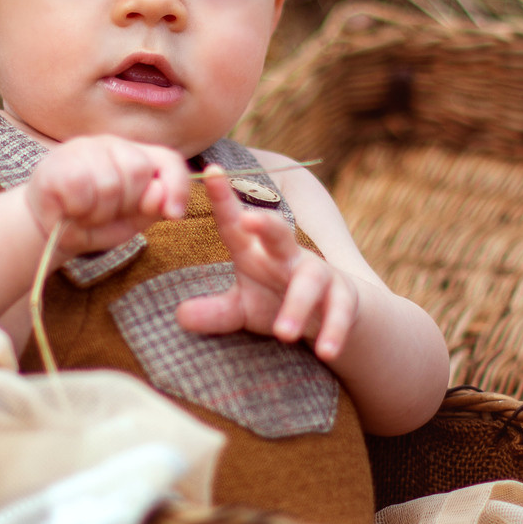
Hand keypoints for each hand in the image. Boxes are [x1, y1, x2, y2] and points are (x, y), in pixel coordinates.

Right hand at [23, 136, 189, 255]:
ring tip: (85, 214)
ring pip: (109, 183)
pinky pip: (80, 189)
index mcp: (136, 156)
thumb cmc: (93, 222)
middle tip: (105, 214)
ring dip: (98, 212)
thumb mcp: (130, 221)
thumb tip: (161, 196)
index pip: (169, 160)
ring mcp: (82, 148)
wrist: (47, 229)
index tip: (174, 214)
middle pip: (138, 170)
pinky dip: (77, 209)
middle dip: (125, 204)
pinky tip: (69, 209)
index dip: (177, 186)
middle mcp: (111, 144)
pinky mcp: (56, 161)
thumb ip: (151, 208)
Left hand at [176, 166, 360, 360]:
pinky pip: (339, 312)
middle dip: (266, 223)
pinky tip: (326, 352)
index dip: (223, 197)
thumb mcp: (241, 308)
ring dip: (297, 305)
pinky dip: (333, 331)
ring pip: (310, 281)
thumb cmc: (275, 299)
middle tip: (250, 220)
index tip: (210, 171)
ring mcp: (317, 273)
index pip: (234, 221)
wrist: (331, 312)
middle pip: (278, 232)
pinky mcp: (343, 297)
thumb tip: (180, 316)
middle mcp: (286, 254)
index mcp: (255, 249)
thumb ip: (214, 312)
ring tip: (283, 333)